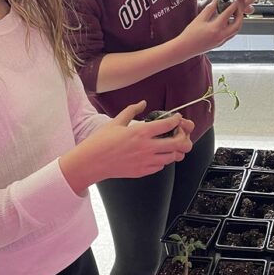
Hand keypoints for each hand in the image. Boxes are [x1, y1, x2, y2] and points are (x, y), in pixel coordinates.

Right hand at [60, 102, 193, 193]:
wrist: (91, 163)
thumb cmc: (101, 142)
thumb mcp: (116, 122)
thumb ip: (132, 111)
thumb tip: (143, 103)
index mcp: (140, 132)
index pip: (168, 124)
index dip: (176, 120)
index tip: (177, 118)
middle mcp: (146, 147)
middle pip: (177, 143)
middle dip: (182, 136)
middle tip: (179, 133)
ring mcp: (146, 161)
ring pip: (172, 157)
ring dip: (174, 150)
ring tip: (169, 144)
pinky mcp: (143, 171)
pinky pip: (161, 166)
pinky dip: (163, 160)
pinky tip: (157, 154)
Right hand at [182, 0, 243, 55]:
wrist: (186, 48)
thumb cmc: (190, 33)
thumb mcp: (199, 18)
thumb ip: (210, 9)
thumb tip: (217, 0)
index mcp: (215, 28)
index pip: (228, 14)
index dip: (233, 6)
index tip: (234, 1)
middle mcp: (221, 36)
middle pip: (237, 25)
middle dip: (240, 15)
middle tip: (238, 8)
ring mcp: (221, 41)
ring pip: (235, 31)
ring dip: (237, 22)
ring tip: (234, 14)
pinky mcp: (220, 44)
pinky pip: (230, 35)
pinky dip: (232, 28)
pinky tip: (228, 22)